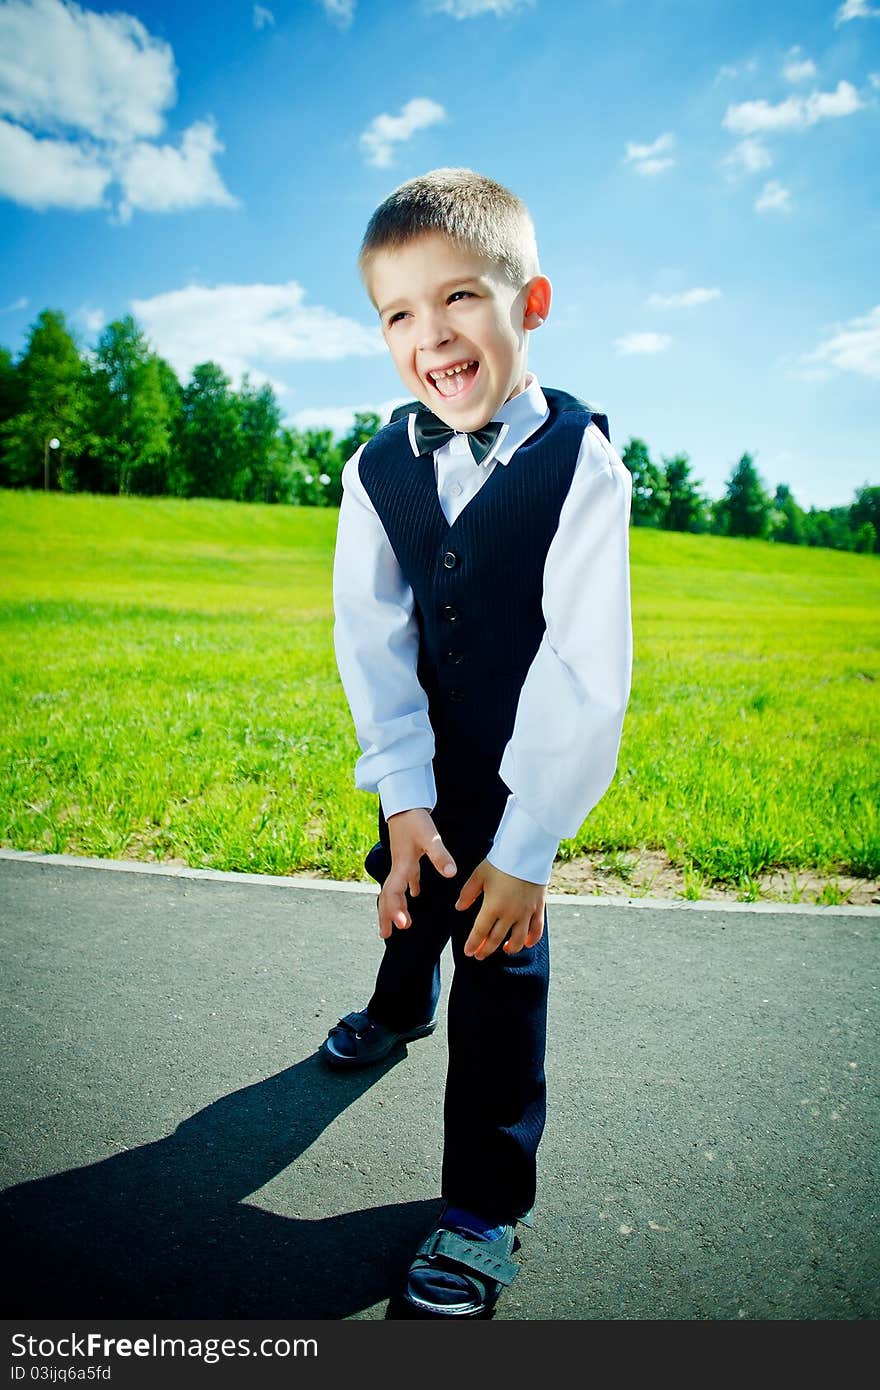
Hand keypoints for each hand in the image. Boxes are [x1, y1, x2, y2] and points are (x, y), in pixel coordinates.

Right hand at [378, 809, 456, 938]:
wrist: (405, 802)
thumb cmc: (415, 819)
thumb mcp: (430, 837)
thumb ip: (440, 855)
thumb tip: (450, 873)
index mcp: (402, 866)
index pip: (394, 893)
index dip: (396, 910)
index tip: (402, 925)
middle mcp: (398, 867)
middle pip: (388, 896)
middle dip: (386, 915)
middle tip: (386, 935)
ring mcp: (401, 863)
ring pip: (393, 890)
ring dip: (393, 906)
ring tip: (395, 923)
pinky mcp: (406, 857)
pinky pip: (403, 880)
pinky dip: (405, 891)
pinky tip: (414, 895)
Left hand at [455, 860, 545, 959]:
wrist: (527, 852)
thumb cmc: (501, 861)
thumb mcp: (479, 875)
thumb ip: (468, 893)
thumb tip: (459, 907)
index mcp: (493, 906)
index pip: (480, 932)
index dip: (473, 944)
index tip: (468, 952)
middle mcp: (509, 914)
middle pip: (496, 939)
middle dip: (486, 950)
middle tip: (479, 955)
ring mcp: (525, 913)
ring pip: (517, 940)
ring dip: (509, 948)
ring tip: (502, 950)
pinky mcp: (538, 908)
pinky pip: (536, 930)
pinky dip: (531, 940)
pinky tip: (525, 943)